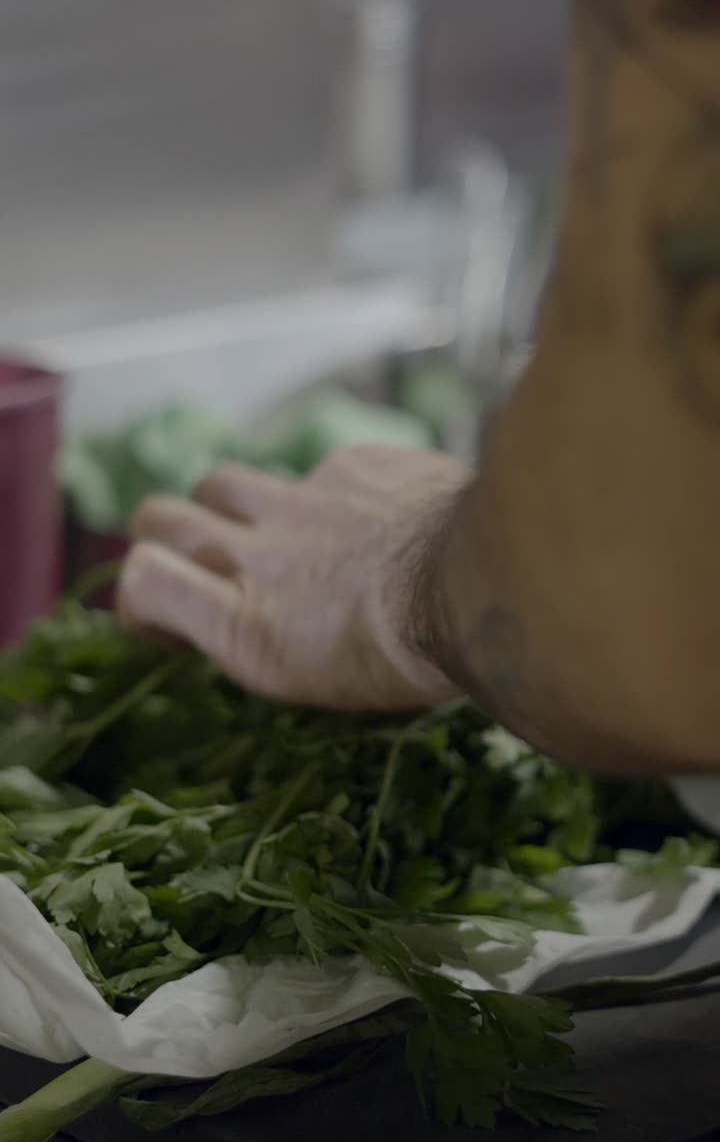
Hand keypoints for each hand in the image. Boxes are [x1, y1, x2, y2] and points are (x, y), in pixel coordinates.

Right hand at [118, 446, 466, 709]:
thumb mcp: (314, 677)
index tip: (167, 620)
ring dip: (231, 507)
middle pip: (159, 516)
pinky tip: (371, 520)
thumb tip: (240, 615)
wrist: (494, 586)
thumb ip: (257, 634)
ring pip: (223, 481)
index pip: (142, 579)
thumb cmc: (415, 660)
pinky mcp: (351, 464)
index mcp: (245, 624)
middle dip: (164, 536)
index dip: (141, 597)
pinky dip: (326, 496)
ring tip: (274, 533)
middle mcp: (257, 553)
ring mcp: (302, 500)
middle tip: (201, 561)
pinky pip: (314, 471)